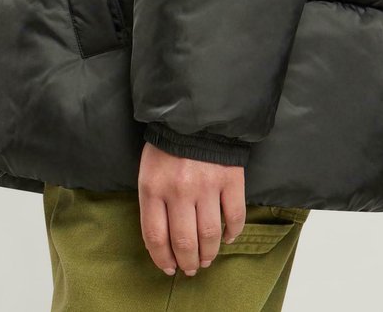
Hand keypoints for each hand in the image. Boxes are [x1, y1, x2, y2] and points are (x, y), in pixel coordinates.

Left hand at [138, 141, 246, 276]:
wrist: (195, 114)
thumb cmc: (167, 147)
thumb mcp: (148, 171)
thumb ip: (153, 204)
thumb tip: (164, 243)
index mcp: (154, 187)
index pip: (156, 237)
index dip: (162, 259)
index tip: (168, 268)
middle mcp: (180, 190)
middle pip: (184, 242)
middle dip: (187, 262)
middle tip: (190, 268)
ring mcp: (207, 185)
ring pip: (210, 235)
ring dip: (209, 254)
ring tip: (207, 259)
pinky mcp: (231, 179)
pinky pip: (235, 216)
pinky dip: (233, 233)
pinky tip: (227, 238)